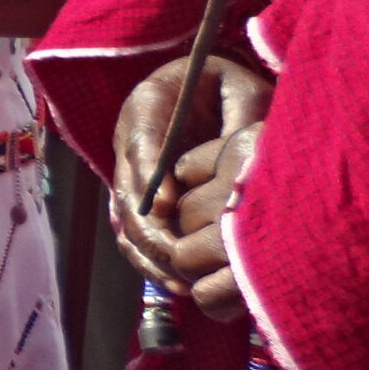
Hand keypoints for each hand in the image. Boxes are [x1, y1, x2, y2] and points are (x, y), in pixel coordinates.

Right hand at [109, 53, 269, 298]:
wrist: (206, 86)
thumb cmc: (231, 87)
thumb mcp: (242, 92)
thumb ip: (240, 122)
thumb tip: (241, 173)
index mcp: (148, 104)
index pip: (141, 142)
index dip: (150, 177)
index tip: (167, 206)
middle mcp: (128, 140)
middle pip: (127, 192)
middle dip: (151, 230)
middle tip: (182, 256)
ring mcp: (128, 171)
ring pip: (126, 220)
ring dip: (150, 253)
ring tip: (184, 280)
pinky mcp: (137, 197)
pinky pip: (133, 234)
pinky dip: (150, 262)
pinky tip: (178, 283)